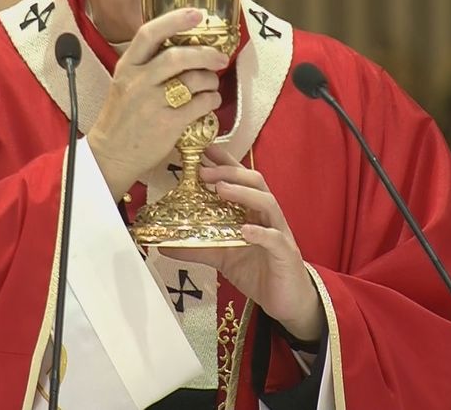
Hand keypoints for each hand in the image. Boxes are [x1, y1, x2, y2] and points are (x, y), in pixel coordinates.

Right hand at [86, 9, 229, 197]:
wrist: (111, 155)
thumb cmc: (121, 117)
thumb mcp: (124, 82)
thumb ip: (147, 64)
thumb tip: (183, 46)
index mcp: (127, 67)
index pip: (148, 34)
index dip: (174, 20)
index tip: (196, 13)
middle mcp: (138, 82)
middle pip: (177, 56)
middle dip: (205, 53)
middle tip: (220, 57)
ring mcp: (152, 104)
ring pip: (193, 80)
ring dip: (211, 79)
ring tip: (212, 83)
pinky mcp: (168, 124)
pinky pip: (200, 104)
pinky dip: (211, 100)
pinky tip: (210, 101)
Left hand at [161, 147, 324, 342]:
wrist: (286, 300)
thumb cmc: (257, 270)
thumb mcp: (222, 255)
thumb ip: (196, 247)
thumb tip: (164, 243)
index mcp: (253, 211)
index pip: (241, 178)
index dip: (225, 162)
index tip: (204, 149)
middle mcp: (267, 216)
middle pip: (255, 182)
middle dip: (229, 172)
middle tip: (203, 171)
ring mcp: (279, 232)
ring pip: (267, 202)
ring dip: (243, 193)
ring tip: (221, 190)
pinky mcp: (285, 254)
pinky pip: (275, 238)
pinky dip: (260, 232)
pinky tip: (245, 229)